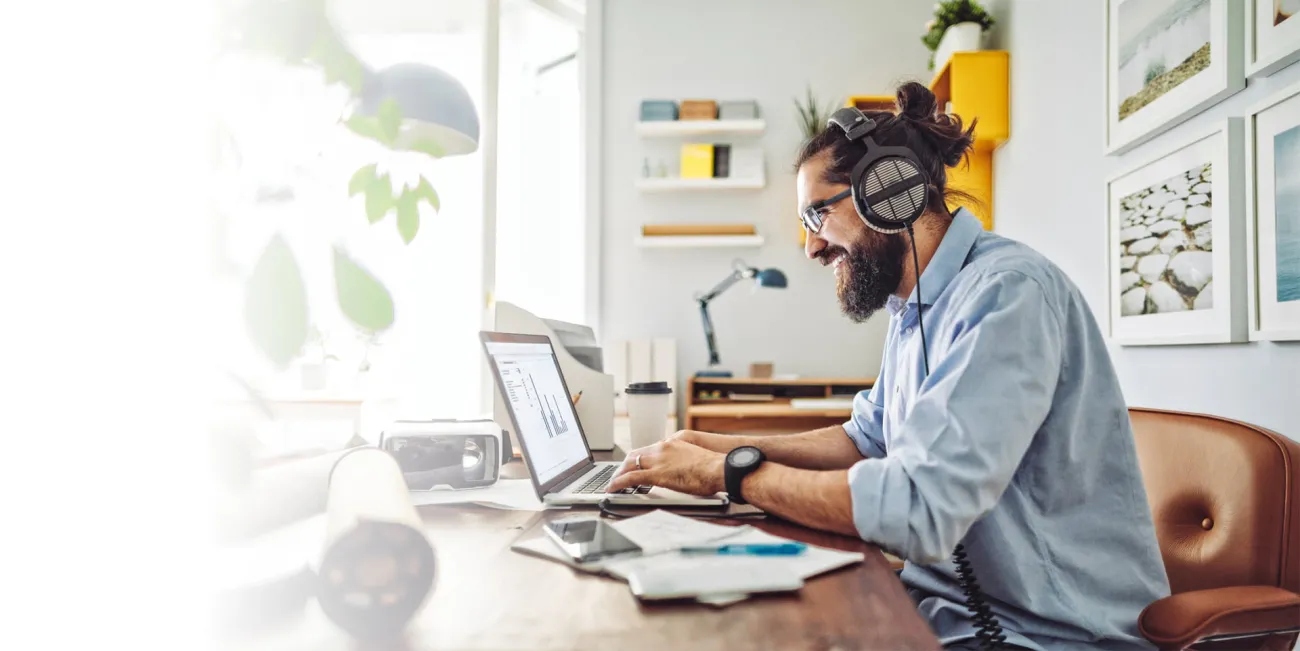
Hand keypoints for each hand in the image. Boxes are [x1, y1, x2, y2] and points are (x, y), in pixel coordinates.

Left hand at [607, 439, 725, 495]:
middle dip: (624, 465)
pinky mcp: (657, 474)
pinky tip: (613, 489)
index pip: (648, 449)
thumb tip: (682, 470)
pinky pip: (631, 478)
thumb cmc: (712, 467)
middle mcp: (662, 448)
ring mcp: (658, 460)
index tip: (633, 465)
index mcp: (672, 444)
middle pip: (635, 455)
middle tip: (619, 474)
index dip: (637, 458)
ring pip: (630, 464)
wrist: (719, 468)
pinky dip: (618, 483)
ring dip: (619, 474)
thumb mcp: (695, 458)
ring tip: (613, 483)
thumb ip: (683, 461)